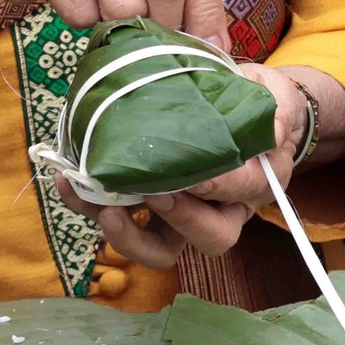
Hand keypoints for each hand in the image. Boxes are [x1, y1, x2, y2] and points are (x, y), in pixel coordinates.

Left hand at [83, 65, 344, 267]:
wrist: (241, 107)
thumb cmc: (258, 104)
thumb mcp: (274, 95)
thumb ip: (275, 110)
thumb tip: (271, 130)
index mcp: (256, 183)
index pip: (240, 193)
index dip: (216, 187)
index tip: (191, 175)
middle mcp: (223, 210)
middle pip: (207, 239)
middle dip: (178, 221)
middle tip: (152, 193)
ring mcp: (184, 215)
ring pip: (160, 249)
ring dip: (128, 235)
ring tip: (104, 207)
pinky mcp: (148, 209)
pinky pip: (122, 222)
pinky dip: (91, 209)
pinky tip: (70, 183)